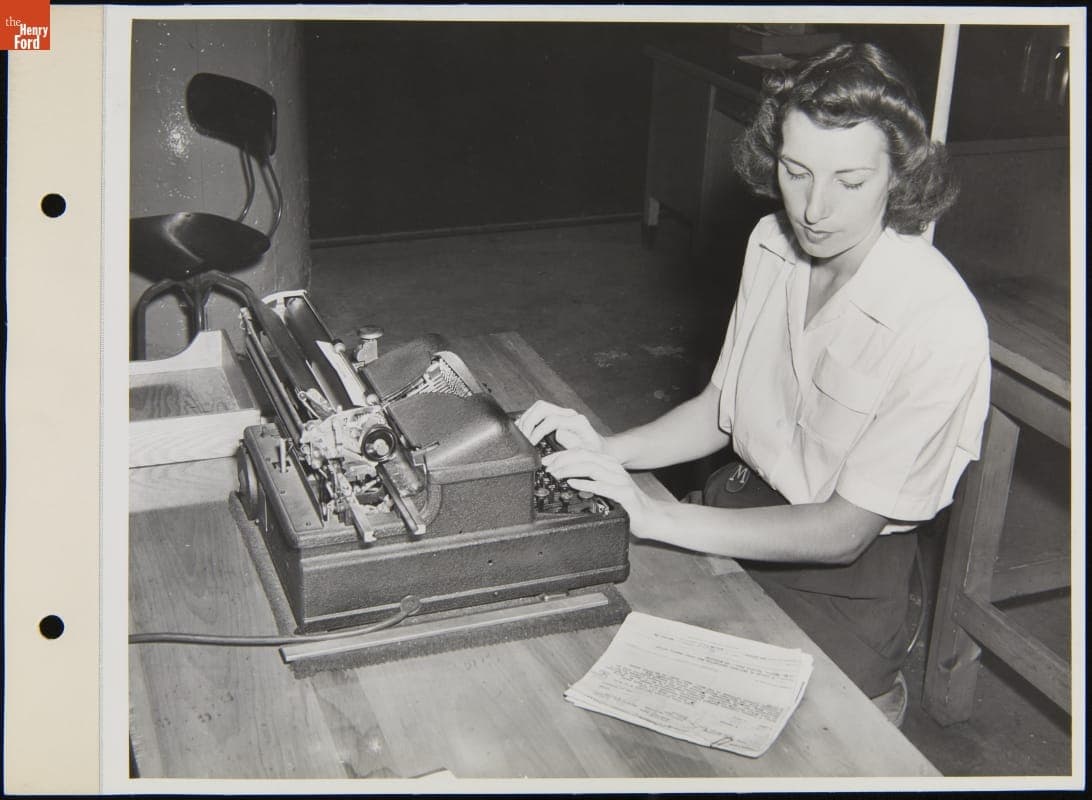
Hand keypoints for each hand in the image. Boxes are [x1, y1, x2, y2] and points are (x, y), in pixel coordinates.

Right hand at [516, 400, 605, 452]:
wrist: (599, 450)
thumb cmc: (593, 454)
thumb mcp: (584, 455)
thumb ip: (571, 447)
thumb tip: (556, 435)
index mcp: (577, 421)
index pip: (551, 420)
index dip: (538, 431)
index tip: (531, 443)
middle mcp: (570, 414)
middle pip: (542, 408)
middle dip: (529, 422)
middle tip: (523, 438)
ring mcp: (563, 413)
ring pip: (539, 407)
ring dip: (527, 419)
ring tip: (521, 434)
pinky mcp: (558, 416)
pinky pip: (539, 412)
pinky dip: (529, 418)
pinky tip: (524, 428)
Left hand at [540, 448, 655, 531]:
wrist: (652, 516)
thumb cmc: (627, 503)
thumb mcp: (606, 485)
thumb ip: (591, 478)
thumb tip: (567, 474)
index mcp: (608, 464)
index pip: (582, 452)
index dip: (562, 454)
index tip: (546, 461)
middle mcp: (614, 468)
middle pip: (585, 456)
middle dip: (563, 460)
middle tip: (548, 468)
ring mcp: (620, 480)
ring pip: (592, 467)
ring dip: (570, 469)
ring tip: (556, 474)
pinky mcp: (625, 494)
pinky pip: (603, 486)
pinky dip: (586, 484)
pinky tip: (573, 484)